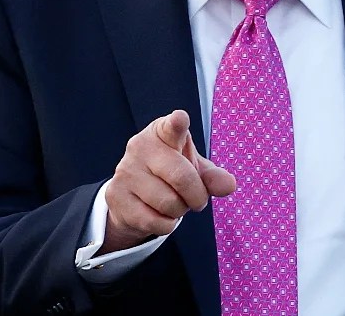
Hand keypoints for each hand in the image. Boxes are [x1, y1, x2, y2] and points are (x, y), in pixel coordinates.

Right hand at [101, 109, 235, 252]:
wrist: (132, 196)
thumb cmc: (169, 176)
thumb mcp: (194, 170)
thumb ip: (213, 176)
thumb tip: (229, 185)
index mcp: (162, 132)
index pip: (172, 127)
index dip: (177, 124)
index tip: (180, 119)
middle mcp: (140, 147)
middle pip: (182, 177)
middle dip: (197, 196)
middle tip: (196, 199)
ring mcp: (125, 171)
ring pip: (169, 203)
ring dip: (179, 211)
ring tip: (172, 202)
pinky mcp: (116, 196)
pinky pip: (155, 221)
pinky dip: (165, 225)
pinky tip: (158, 214)